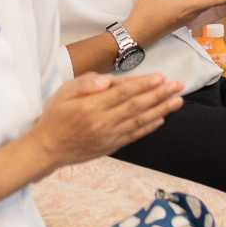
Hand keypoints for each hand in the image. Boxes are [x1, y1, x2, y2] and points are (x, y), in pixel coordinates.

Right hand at [29, 71, 182, 165]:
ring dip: (161, 110)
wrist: (47, 149)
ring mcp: (108, 136)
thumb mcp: (62, 93)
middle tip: (178, 85)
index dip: (144, 84)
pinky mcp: (111, 146)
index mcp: (91, 106)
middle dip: (159, 94)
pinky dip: (149, 127)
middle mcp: (102, 122)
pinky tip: (162, 119)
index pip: (123, 93)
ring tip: (177, 101)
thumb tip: (107, 80)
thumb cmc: (54, 117)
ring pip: (139, 121)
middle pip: (137, 106)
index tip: (161, 77)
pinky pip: (134, 135)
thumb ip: (84, 84)